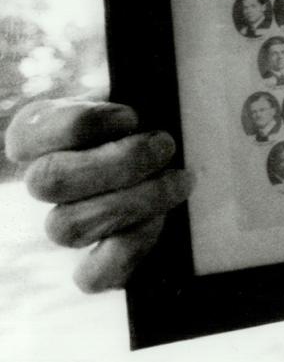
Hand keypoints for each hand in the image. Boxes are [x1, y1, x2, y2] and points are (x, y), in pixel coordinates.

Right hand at [4, 99, 192, 291]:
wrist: (178, 145)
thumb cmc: (155, 109)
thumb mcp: (141, 86)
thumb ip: (137, 85)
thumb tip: (151, 98)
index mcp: (38, 132)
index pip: (26, 136)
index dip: (80, 126)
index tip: (128, 115)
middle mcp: (42, 180)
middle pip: (48, 183)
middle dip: (118, 164)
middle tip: (165, 144)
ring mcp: (64, 222)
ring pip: (67, 228)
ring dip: (132, 202)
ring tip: (177, 179)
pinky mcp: (93, 261)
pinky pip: (92, 276)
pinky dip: (129, 249)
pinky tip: (159, 221)